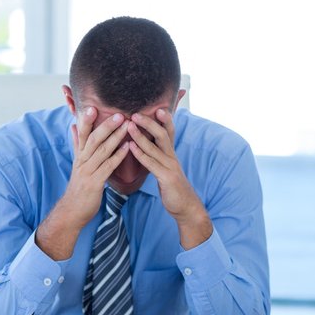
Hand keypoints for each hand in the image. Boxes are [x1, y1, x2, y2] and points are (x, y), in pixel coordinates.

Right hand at [63, 107, 130, 227]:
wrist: (73, 210)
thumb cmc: (78, 186)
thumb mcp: (76, 163)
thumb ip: (77, 144)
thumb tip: (74, 126)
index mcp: (79, 155)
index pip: (82, 134)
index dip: (86, 120)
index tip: (92, 107)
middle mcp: (82, 161)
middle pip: (93, 139)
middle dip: (106, 125)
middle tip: (119, 113)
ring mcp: (88, 171)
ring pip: (102, 150)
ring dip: (116, 137)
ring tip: (127, 126)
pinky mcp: (95, 182)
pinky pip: (108, 166)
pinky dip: (118, 155)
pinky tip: (128, 147)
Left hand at [128, 109, 212, 248]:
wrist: (186, 208)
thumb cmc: (173, 189)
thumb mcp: (167, 170)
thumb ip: (159, 158)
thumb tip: (147, 147)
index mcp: (171, 154)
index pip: (169, 132)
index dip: (164, 119)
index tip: (156, 106)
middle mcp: (172, 157)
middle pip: (163, 134)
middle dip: (149, 122)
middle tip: (135, 113)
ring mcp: (170, 167)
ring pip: (156, 147)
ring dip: (141, 135)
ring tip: (129, 125)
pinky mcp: (167, 178)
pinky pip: (152, 164)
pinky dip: (141, 154)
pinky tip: (131, 147)